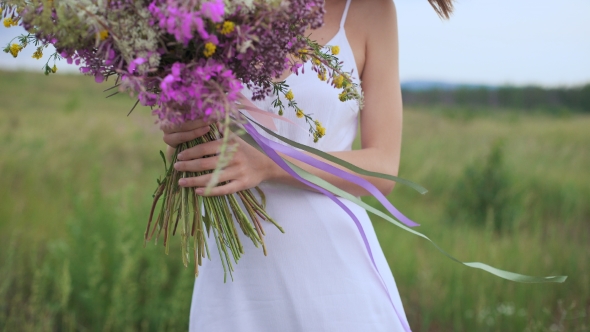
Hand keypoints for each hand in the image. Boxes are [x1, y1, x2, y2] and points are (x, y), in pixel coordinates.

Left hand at [162, 120, 277, 195]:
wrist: (267, 163)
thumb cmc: (247, 149)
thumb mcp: (236, 136)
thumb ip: (222, 129)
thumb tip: (209, 116)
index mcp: (228, 145)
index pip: (204, 149)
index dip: (190, 153)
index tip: (179, 155)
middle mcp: (232, 158)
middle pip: (204, 164)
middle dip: (187, 166)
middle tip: (176, 168)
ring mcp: (237, 172)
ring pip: (211, 178)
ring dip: (193, 181)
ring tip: (180, 182)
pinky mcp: (242, 184)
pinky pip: (223, 189)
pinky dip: (209, 191)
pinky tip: (197, 191)